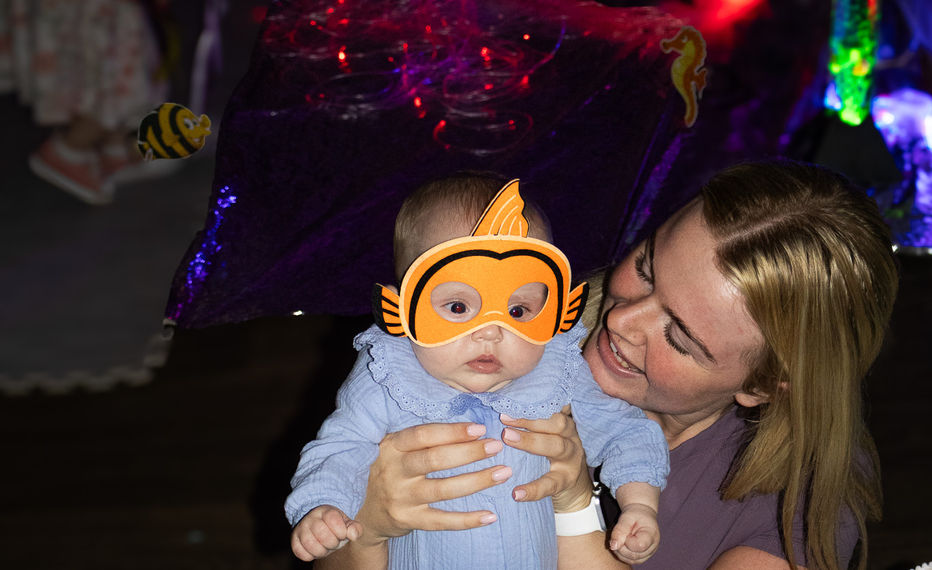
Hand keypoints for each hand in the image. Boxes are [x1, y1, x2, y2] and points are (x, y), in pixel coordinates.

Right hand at [291, 505, 361, 560]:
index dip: (341, 531)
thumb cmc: (337, 528)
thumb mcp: (348, 525)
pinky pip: (300, 552)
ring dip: (321, 551)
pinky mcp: (294, 540)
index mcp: (326, 511)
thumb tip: (353, 534)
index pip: (333, 519)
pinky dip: (310, 556)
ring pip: (310, 544)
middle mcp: (311, 518)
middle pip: (322, 533)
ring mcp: (301, 529)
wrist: (320, 528)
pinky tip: (315, 550)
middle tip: (334, 542)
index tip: (342, 534)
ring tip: (325, 547)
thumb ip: (355, 528)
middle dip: (332, 542)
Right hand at [352, 422, 512, 545]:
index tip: (480, 428)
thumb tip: (470, 427)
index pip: (423, 435)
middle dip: (469, 452)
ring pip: (443, 489)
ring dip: (477, 481)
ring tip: (502, 472)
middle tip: (496, 446)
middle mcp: (393, 471)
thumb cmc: (391, 471)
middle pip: (435, 459)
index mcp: (391, 447)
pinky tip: (490, 515)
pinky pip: (442, 521)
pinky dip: (467, 520)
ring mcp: (400, 497)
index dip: (452, 432)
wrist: (367, 512)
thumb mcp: (396, 450)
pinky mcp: (408, 520)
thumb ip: (421, 439)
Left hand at [500, 406, 592, 511]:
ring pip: (556, 446)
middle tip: (504, 417)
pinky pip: (550, 484)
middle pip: (556, 422)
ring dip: (530, 440)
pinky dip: (533, 489)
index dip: (532, 403)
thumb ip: (531, 423)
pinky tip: (517, 493)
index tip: (510, 400)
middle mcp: (570, 437)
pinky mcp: (566, 482)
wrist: (574, 492)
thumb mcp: (546, 436)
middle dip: (530, 418)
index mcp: (563, 423)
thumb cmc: (550, 457)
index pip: (552, 407)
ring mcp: (571, 460)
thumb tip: (498, 408)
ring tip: (507, 437)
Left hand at [609, 503, 659, 564]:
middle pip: (634, 555)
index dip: (627, 541)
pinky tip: (620, 542)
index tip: (626, 532)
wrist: (641, 515)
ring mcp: (647, 554)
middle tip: (620, 534)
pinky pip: (628, 560)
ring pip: (630, 560)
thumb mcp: (626, 517)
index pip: (639, 546)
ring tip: (620, 537)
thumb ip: (620, 530)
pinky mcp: (640, 557)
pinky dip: (620, 553)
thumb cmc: (635, 515)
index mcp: (652, 535)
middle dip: (621, 546)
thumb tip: (613, 546)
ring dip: (620, 550)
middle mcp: (651, 548)